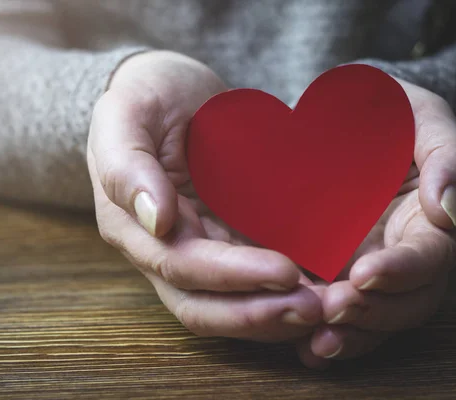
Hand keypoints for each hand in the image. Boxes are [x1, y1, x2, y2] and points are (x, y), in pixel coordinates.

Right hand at [87, 51, 320, 341]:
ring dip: (277, 316)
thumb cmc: (146, 96)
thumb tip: (155, 220)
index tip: (285, 272)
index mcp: (132, 227)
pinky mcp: (227, 244)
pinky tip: (324, 293)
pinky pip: (253, 284)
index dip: (232, 277)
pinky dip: (284, 296)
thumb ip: (127, 165)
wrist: (169, 93)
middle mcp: (163, 252)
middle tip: (316, 309)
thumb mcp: (125, 112)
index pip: (182, 267)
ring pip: (231, 306)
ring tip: (330, 309)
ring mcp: (198, 251)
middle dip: (259, 314)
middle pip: (205, 305)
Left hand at [297, 80, 455, 367]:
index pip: (430, 258)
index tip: (365, 273)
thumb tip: (449, 211)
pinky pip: (340, 316)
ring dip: (349, 335)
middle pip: (407, 302)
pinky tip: (304, 349)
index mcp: (434, 222)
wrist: (343, 119)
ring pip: (374, 319)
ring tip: (315, 342)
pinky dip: (324, 336)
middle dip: (373, 313)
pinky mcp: (338, 275)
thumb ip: (449, 156)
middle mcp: (407, 255)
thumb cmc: (389, 114)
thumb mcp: (423, 116)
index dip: (402, 271)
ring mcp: (372, 269)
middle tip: (332, 309)